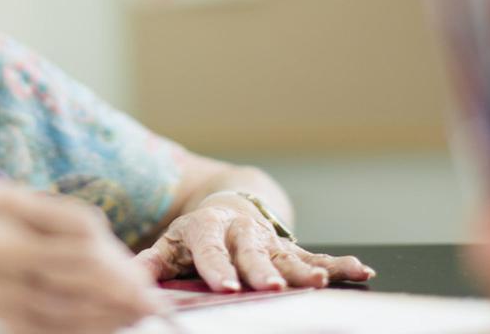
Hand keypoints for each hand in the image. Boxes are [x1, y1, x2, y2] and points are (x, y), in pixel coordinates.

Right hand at [0, 180, 163, 333]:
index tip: (141, 275)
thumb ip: (58, 234)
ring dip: (106, 315)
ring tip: (130, 319)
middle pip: (77, 262)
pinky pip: (42, 328)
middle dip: (120, 287)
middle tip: (148, 303)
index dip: (116, 253)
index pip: (78, 225)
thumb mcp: (9, 223)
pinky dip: (77, 330)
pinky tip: (97, 330)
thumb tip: (128, 270)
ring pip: (65, 301)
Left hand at [134, 192, 374, 291]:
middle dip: (261, 271)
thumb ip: (151, 262)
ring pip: (288, 255)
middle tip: (270, 287)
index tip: (225, 286)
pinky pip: (318, 257)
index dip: (217, 268)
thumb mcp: (170, 243)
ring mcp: (269, 239)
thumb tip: (129, 280)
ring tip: (318, 283)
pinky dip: (339, 265)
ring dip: (305, 270)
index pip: (210, 249)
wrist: (228, 202)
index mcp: (207, 229)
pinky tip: (361, 271)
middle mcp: (242, 232)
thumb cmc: (195, 234)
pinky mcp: (289, 248)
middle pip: (251, 252)